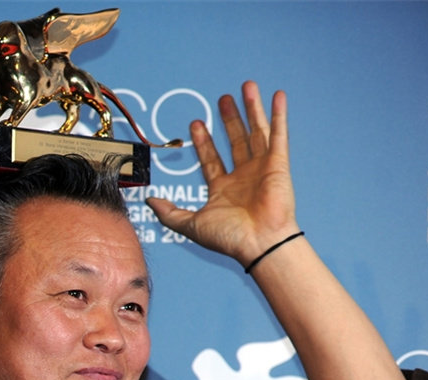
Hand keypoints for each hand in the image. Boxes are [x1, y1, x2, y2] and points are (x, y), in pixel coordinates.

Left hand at [146, 81, 299, 266]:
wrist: (258, 243)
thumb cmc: (229, 238)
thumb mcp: (189, 224)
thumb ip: (169, 212)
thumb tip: (149, 201)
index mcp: (223, 189)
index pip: (211, 158)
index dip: (203, 141)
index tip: (195, 123)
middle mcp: (243, 177)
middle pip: (235, 140)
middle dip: (228, 119)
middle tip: (222, 99)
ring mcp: (261, 169)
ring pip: (256, 132)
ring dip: (251, 109)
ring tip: (246, 87)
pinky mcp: (278, 165)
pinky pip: (278, 135)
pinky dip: (278, 115)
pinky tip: (277, 96)